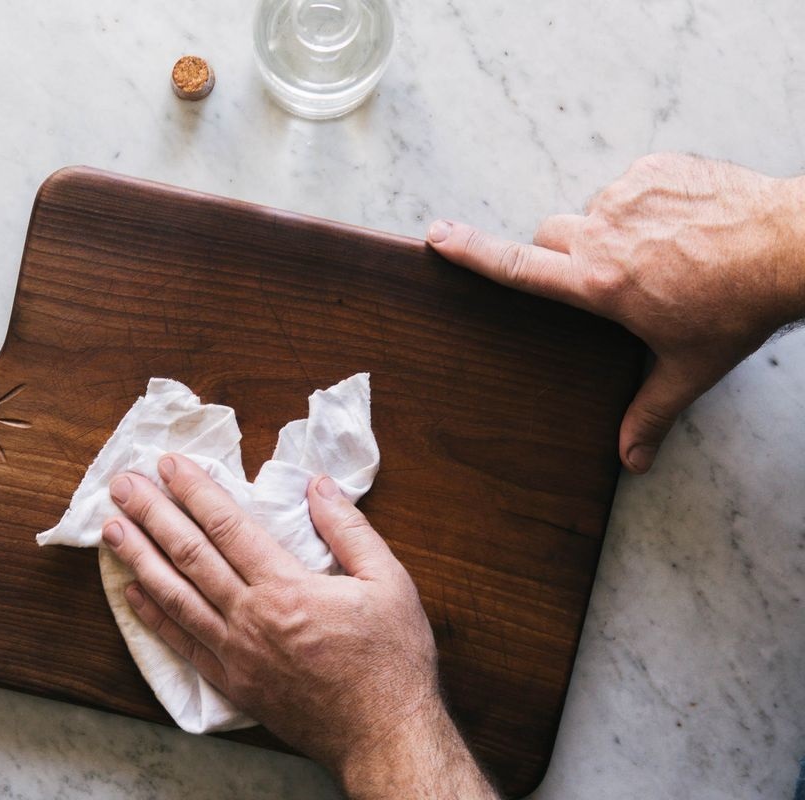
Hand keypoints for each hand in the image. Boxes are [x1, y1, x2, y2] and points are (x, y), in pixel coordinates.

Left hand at [103, 453, 497, 799]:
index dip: (194, 492)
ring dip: (139, 559)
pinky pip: (183, 644)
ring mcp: (236, 653)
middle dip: (152, 515)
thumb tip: (318, 485)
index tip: (168, 465)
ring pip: (176, 597)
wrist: (384, 735)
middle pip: (189, 556)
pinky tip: (131, 593)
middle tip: (122, 485)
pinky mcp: (233, 683)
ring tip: (112, 529)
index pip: (226, 527)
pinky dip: (154, 617)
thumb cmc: (391, 659)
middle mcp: (251, 617)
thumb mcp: (388, 582)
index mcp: (286, 588)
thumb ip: (349, 530)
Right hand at [426, 153, 804, 472]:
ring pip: (594, 212)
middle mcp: (604, 233)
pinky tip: (680, 225)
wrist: (792, 244)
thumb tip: (632, 461)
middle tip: (610, 275)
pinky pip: (630, 186)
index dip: (470, 251)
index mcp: (598, 282)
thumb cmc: (739, 306)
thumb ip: (651, 412)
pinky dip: (645, 204)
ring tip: (661, 251)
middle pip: (550, 235)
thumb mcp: (689, 367)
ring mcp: (629, 194)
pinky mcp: (656, 168)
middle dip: (566, 254)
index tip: (436, 236)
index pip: (517, 265)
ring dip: (612, 230)